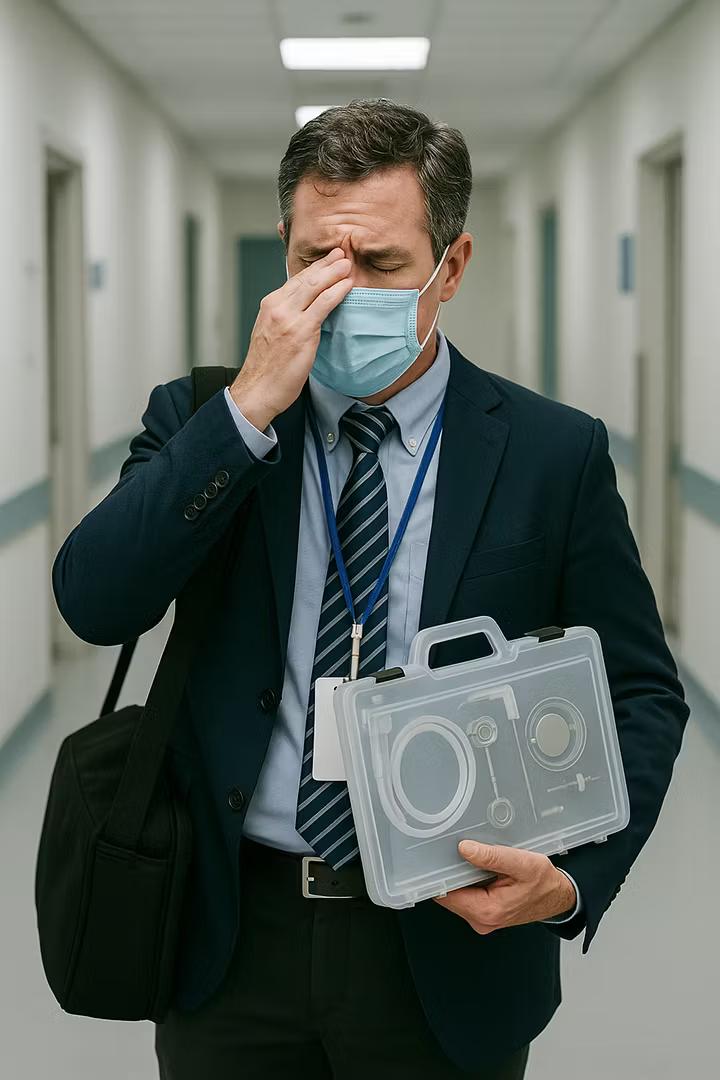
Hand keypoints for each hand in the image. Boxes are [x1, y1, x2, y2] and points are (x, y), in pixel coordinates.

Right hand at [229, 248, 352, 429]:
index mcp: (270, 306)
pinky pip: (323, 305)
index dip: (314, 268)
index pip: (295, 281)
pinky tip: (347, 285)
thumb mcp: (272, 335)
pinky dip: (336, 292)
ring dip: (334, 273)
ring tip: (348, 264)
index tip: (327, 260)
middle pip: (305, 279)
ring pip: (314, 287)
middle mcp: (277, 307)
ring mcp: (289, 318)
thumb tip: (307, 312)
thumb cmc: (266, 369)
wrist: (257, 390)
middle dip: (326, 264)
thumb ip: (287, 319)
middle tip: (341, 253)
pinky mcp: (301, 331)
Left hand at [431, 840, 576, 933]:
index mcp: (487, 910)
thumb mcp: (522, 863)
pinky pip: (467, 897)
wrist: (558, 897)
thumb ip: (492, 856)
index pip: (447, 896)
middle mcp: (481, 920)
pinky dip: (467, 882)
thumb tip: (465, 849)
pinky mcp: (484, 914)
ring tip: (470, 859)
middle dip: (449, 875)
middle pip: (449, 897)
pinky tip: (477, 869)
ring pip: (457, 896)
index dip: (440, 877)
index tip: (436, 860)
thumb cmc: (544, 883)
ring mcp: (482, 919)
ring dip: (459, 878)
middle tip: (453, 853)